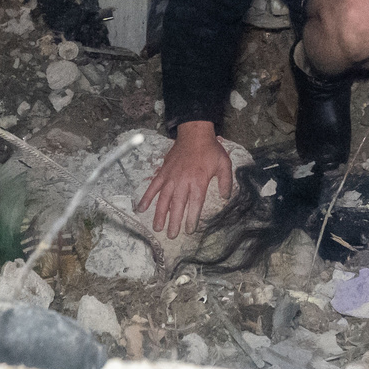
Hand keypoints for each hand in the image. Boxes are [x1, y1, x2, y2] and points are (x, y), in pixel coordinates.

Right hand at [136, 121, 232, 238]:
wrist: (194, 133)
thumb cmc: (210, 149)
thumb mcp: (224, 164)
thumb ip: (226, 182)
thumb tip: (226, 197)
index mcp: (198, 181)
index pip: (195, 204)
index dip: (192, 218)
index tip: (189, 230)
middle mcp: (183, 181)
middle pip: (177, 206)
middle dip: (174, 222)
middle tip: (171, 236)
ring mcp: (171, 177)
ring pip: (163, 199)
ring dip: (159, 214)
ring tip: (157, 227)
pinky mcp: (163, 172)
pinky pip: (153, 186)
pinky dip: (147, 197)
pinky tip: (141, 208)